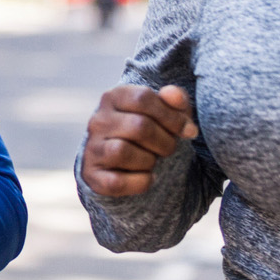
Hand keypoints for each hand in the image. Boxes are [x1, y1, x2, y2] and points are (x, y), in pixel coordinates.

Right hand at [80, 83, 197, 197]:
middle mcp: (98, 120)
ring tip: (153, 161)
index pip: (143, 98)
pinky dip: (140, 182)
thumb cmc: (149, 129)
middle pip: (139, 126)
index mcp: (114, 97)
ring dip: (149, 161)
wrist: (122, 161)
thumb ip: (174, 99)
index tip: (187, 130)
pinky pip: (116, 182)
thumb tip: (176, 97)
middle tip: (169, 149)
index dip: (172, 116)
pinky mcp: (92, 175)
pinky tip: (147, 178)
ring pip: (122, 151)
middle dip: (165, 141)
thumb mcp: (165, 111)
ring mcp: (92, 148)